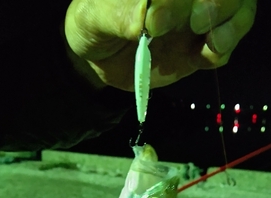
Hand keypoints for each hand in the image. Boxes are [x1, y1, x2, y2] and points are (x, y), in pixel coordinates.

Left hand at [64, 0, 256, 90]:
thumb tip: (143, 20)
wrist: (97, 60)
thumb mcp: (92, 19)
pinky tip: (208, 56)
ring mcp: (195, 18)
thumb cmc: (92, 27)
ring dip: (231, 22)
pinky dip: (223, 50)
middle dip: (215, 2)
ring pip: (237, 8)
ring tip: (212, 42)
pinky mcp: (198, 48)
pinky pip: (225, 45)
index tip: (154, 21)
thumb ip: (116, 16)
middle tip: (193, 24)